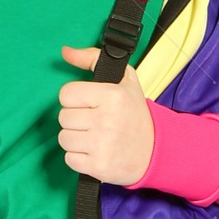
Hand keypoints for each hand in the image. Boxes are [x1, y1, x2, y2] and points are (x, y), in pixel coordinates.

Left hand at [57, 45, 155, 185]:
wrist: (155, 151)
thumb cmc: (134, 113)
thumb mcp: (123, 79)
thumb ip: (91, 58)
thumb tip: (65, 51)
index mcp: (112, 95)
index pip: (66, 94)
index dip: (74, 99)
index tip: (88, 103)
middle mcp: (107, 120)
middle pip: (63, 117)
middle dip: (75, 119)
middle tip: (93, 122)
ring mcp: (102, 146)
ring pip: (63, 138)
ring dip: (75, 139)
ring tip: (93, 137)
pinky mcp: (98, 167)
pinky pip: (69, 159)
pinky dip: (78, 157)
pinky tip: (94, 152)